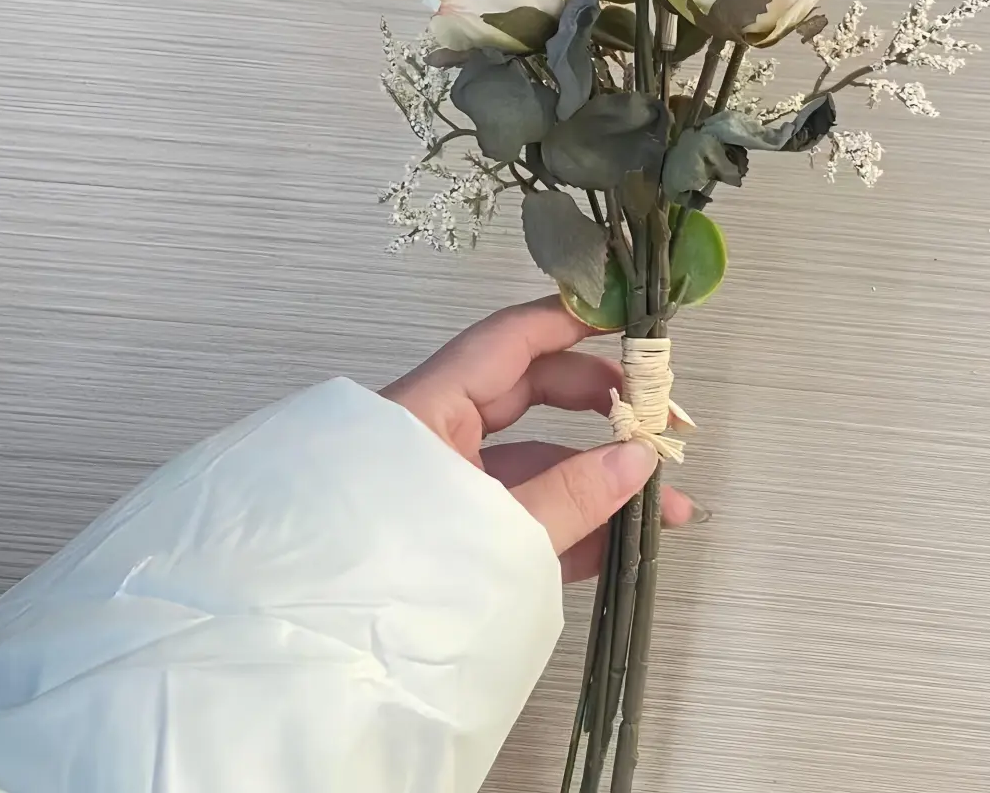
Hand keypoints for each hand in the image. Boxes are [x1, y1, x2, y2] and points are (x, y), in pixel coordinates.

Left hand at [381, 298, 696, 580]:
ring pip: (532, 460)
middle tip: (659, 416)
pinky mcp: (454, 535)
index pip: (508, 340)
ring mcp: (446, 487)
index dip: (569, 322)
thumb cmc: (385, 582)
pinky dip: (571, 523)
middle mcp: (435, 435)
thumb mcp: (490, 534)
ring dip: (598, 478)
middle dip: (602, 404)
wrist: (324, 670)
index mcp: (426, 410)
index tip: (626, 319)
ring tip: (664, 501)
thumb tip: (639, 458)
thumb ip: (569, 497)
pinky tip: (623, 539)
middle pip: (529, 393)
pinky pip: (520, 512)